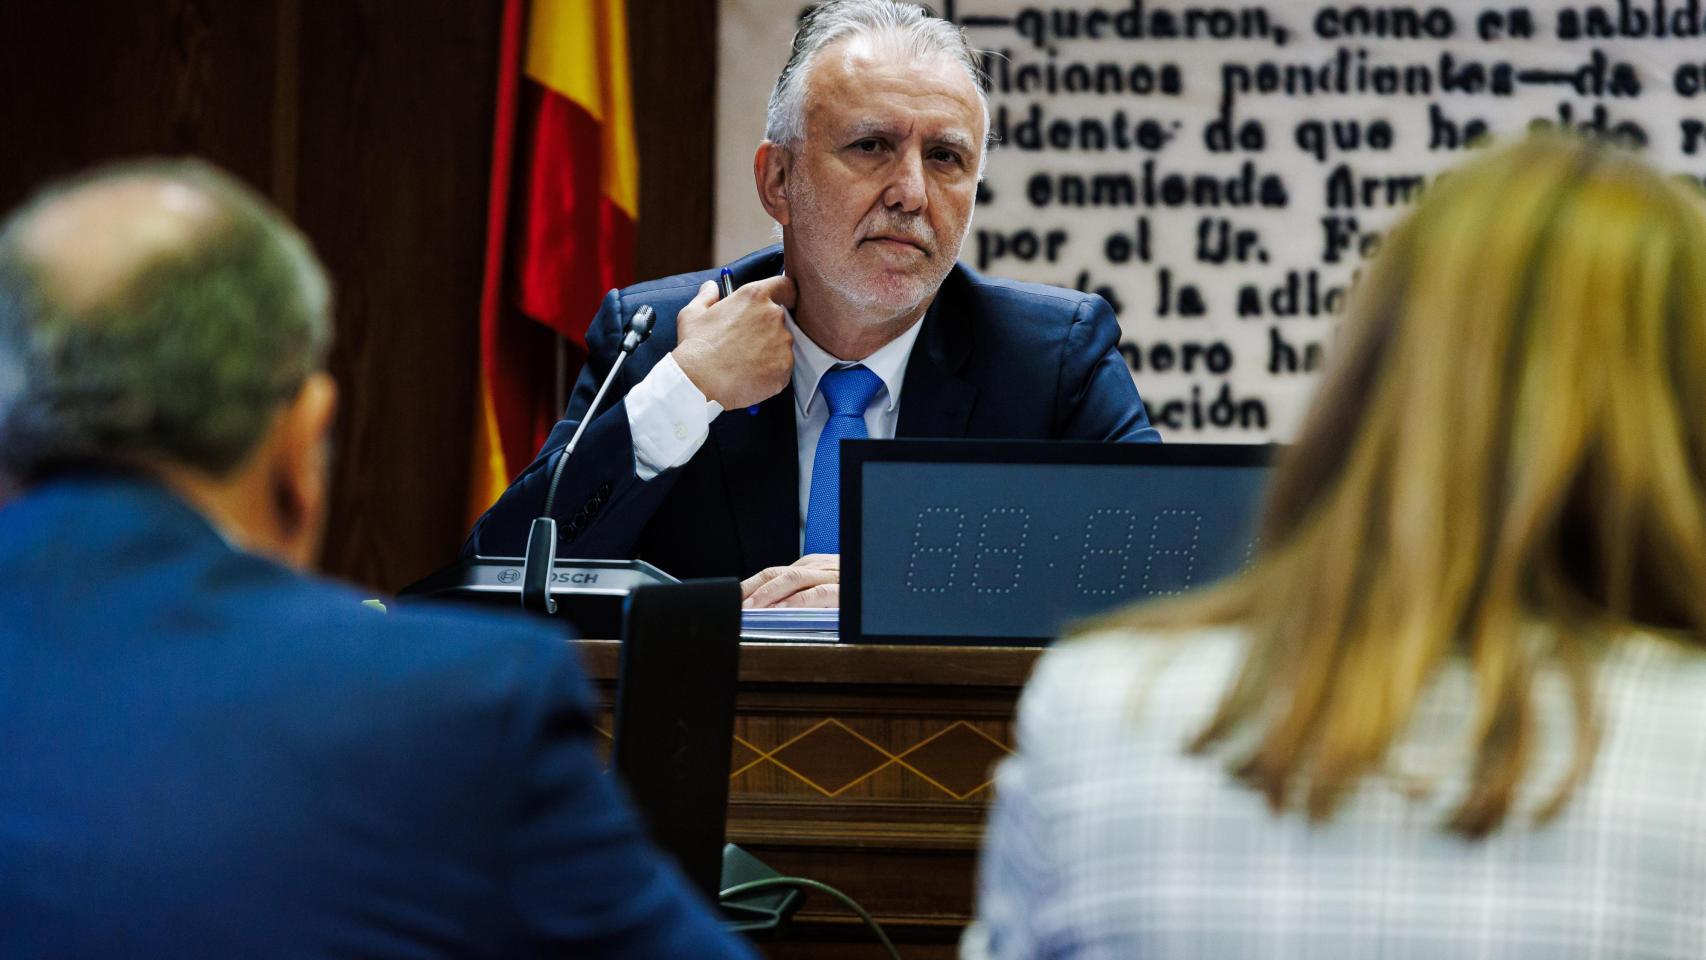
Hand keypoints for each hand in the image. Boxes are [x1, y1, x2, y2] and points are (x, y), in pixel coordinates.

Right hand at [673, 274, 795, 409]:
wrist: (700, 382)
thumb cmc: (696, 347)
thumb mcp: (693, 314)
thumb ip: (707, 296)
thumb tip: (711, 288)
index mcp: (754, 297)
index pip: (785, 286)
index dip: (785, 294)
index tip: (783, 301)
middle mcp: (773, 316)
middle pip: (780, 319)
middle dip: (767, 329)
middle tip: (746, 342)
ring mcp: (782, 342)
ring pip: (781, 345)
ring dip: (769, 352)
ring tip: (744, 362)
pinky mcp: (784, 367)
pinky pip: (782, 367)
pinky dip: (770, 372)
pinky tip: (750, 375)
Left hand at [741, 553, 838, 608]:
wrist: (879, 579)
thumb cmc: (846, 587)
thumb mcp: (820, 587)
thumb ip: (797, 595)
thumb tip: (770, 611)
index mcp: (805, 567)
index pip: (770, 574)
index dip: (749, 586)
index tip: (734, 600)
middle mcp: (812, 568)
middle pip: (776, 574)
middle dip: (752, 589)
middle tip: (737, 605)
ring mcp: (826, 576)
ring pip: (792, 579)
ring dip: (769, 594)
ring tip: (752, 608)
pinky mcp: (840, 590)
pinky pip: (817, 593)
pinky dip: (798, 600)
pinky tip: (784, 609)